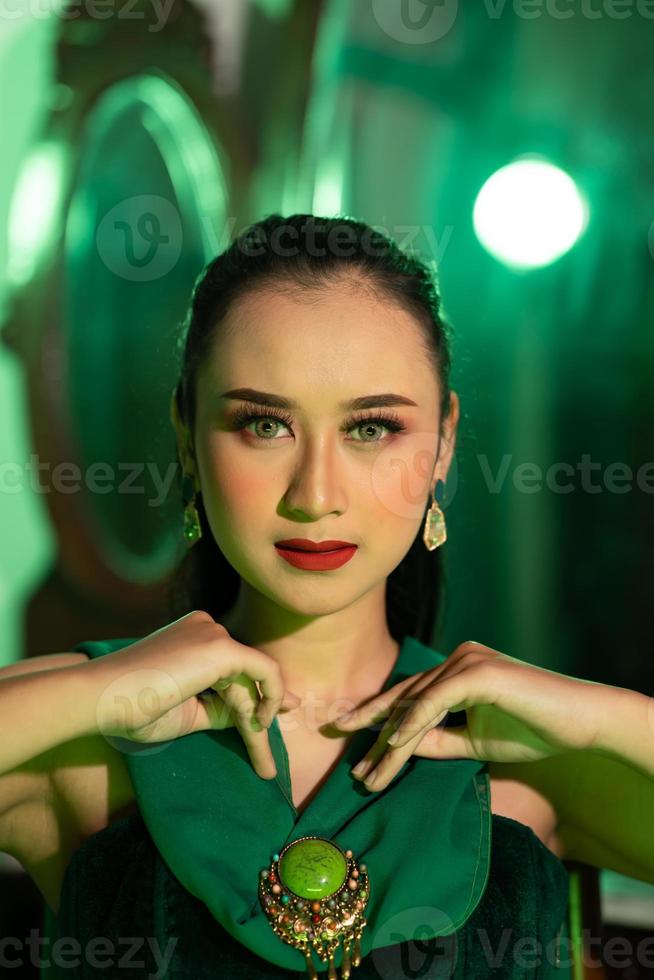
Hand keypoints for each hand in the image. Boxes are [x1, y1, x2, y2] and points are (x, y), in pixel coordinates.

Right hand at [85, 610, 299, 778]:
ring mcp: (214, 634)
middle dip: (262, 717)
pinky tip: (262, 724)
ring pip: (254, 679)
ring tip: (265, 764)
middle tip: (271, 763)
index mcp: (193, 639)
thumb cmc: (133, 709)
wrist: (101, 698)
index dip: (257, 697)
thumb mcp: (187, 712)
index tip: (272, 719)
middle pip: (245, 678)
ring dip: (260, 721)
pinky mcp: (221, 646)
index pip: (232, 671)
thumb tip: (255, 717)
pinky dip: (271, 696)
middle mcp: (207, 629)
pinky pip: (264, 670)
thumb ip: (219, 709)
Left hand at [332, 640, 609, 792]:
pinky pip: (437, 700)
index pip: (410, 697)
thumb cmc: (534, 730)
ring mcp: (467, 659)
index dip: (380, 724)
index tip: (357, 753)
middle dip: (372, 729)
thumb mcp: (474, 742)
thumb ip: (437, 740)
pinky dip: (415, 722)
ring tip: (368, 773)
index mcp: (456, 669)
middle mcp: (457, 657)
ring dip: (390, 741)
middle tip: (340, 751)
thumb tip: (398, 746)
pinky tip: (395, 745)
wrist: (581, 723)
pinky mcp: (479, 671)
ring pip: (417, 703)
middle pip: (405, 698)